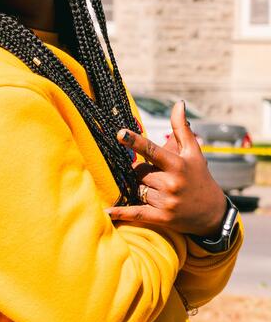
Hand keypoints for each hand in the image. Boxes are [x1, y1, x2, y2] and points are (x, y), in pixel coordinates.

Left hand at [107, 101, 226, 235]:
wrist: (213, 213)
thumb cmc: (200, 178)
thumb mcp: (194, 153)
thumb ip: (181, 129)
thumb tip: (178, 103)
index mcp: (178, 165)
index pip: (152, 150)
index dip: (135, 141)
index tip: (120, 133)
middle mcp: (172, 182)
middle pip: (139, 171)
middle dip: (142, 172)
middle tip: (156, 176)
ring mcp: (166, 201)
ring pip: (137, 189)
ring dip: (140, 188)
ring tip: (157, 191)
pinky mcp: (161, 218)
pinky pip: (137, 213)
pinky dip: (122, 213)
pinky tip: (107, 212)